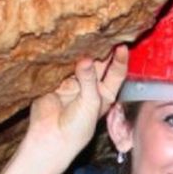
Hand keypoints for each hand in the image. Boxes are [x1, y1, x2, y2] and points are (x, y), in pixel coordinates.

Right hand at [25, 50, 128, 169]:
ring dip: (82, 50)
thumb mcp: (90, 103)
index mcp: (105, 93)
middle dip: (102, 49)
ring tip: (84, 38)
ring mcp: (73, 81)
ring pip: (80, 61)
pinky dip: (64, 57)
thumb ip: (89, 79)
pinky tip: (67, 48)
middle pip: (100, 62)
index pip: (116, 71)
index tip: (121, 46)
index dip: (120, 59)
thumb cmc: (77, 128)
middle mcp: (91, 85)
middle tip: (102, 34)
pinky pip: (62, 64)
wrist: (51, 139)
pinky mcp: (57, 80)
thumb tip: (85, 58)